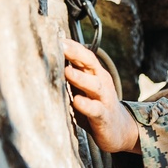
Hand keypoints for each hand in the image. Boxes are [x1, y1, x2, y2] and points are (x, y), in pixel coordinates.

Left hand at [63, 37, 139, 153]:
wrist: (119, 130)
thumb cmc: (96, 105)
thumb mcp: (84, 88)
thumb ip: (72, 76)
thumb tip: (49, 62)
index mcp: (95, 74)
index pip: (85, 55)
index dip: (72, 46)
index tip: (55, 37)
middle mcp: (101, 83)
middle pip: (90, 64)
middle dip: (76, 54)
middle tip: (61, 47)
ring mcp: (104, 99)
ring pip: (94, 85)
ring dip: (80, 78)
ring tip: (67, 72)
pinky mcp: (103, 117)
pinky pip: (95, 109)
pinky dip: (86, 105)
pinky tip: (77, 101)